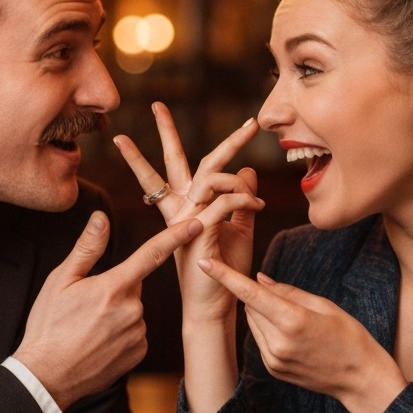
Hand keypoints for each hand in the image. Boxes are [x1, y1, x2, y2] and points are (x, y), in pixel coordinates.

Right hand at [14, 210, 202, 410]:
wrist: (46, 376)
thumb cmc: (49, 325)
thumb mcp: (60, 281)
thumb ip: (87, 247)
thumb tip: (101, 218)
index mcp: (114, 287)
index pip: (151, 254)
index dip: (175, 236)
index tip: (196, 224)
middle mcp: (132, 309)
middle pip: (133, 286)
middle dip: (116, 289)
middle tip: (87, 306)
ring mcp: (138, 333)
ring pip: (134, 311)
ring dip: (118, 314)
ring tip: (88, 328)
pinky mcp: (139, 353)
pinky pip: (135, 333)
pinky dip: (121, 334)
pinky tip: (98, 343)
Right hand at [113, 103, 263, 324]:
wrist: (213, 307)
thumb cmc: (224, 271)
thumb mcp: (239, 229)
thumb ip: (241, 201)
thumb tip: (249, 171)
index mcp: (185, 207)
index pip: (183, 167)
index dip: (183, 141)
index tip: (183, 114)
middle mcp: (180, 209)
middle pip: (174, 162)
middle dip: (165, 132)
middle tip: (156, 105)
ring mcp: (185, 220)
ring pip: (206, 178)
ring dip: (234, 173)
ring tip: (253, 184)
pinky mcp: (196, 233)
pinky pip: (221, 202)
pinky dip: (242, 198)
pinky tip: (256, 204)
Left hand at [197, 259, 407, 412]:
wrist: (361, 379)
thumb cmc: (349, 336)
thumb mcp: (324, 305)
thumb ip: (287, 291)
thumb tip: (257, 280)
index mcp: (293, 320)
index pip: (249, 294)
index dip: (225, 276)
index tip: (204, 263)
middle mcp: (278, 342)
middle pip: (251, 306)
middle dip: (260, 296)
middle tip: (291, 301)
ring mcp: (273, 358)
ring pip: (253, 322)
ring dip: (264, 314)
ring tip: (296, 322)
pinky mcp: (272, 369)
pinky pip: (260, 340)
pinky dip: (269, 330)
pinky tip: (294, 337)